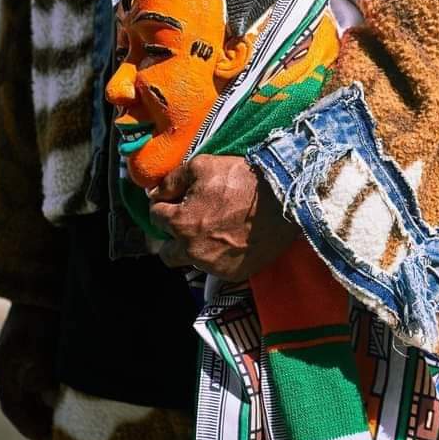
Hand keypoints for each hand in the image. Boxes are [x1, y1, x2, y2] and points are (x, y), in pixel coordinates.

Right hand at [0, 303, 59, 439]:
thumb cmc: (42, 307)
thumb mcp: (41, 341)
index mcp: (4, 365)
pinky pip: (42, 373)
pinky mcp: (37, 342)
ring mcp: (22, 352)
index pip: (12, 406)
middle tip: (59, 432)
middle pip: (23, 399)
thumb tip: (50, 399)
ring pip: (33, 387)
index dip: (27, 425)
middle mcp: (10, 361)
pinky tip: (71, 389)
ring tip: (68, 414)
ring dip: (48, 401)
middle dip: (39, 416)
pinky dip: (54, 384)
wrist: (46, 275)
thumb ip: (42, 371)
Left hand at [148, 154, 298, 279]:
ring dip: (195, 247)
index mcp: (180, 223)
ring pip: (191, 261)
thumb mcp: (202, 166)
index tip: (175, 199)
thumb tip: (155, 192)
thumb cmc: (241, 179)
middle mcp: (192, 250)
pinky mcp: (234, 274)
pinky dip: (218, 256)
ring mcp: (214, 266)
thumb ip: (172, 180)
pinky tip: (230, 239)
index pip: (156, 216)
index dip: (164, 204)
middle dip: (172, 237)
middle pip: (167, 252)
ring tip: (212, 230)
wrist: (283, 198)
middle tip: (187, 222)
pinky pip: (216, 268)